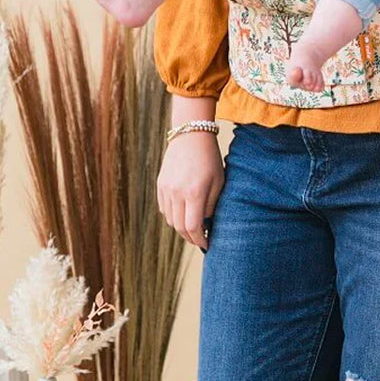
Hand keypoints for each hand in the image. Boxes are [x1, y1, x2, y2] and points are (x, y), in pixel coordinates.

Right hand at [157, 131, 224, 250]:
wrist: (191, 136)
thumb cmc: (210, 159)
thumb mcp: (219, 181)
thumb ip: (212, 205)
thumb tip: (206, 223)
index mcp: (194, 193)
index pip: (193, 227)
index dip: (199, 240)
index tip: (206, 244)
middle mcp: (177, 193)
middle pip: (179, 227)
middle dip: (190, 237)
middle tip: (200, 239)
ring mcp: (166, 189)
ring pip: (170, 220)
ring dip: (181, 227)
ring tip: (193, 225)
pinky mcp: (160, 185)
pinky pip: (164, 208)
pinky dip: (173, 215)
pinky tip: (183, 212)